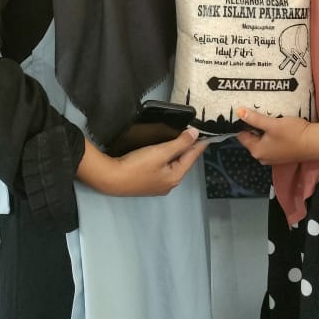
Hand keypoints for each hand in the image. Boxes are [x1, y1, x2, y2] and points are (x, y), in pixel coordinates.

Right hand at [77, 128, 206, 195]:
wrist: (111, 179)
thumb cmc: (137, 165)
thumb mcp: (161, 152)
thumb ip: (179, 143)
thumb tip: (196, 134)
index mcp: (175, 177)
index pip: (192, 157)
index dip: (199, 144)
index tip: (207, 134)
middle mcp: (169, 183)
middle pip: (183, 162)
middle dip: (189, 148)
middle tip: (195, 134)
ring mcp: (157, 185)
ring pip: (173, 165)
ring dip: (177, 153)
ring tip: (182, 139)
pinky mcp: (147, 182)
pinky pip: (164, 167)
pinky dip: (167, 158)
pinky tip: (165, 151)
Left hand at [235, 109, 318, 164]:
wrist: (314, 143)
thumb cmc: (292, 133)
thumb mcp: (272, 124)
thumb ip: (254, 119)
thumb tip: (238, 111)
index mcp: (256, 151)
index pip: (242, 136)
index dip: (244, 124)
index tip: (247, 112)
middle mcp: (262, 157)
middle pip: (252, 139)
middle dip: (254, 127)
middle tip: (258, 112)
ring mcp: (273, 158)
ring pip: (263, 141)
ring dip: (264, 131)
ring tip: (267, 117)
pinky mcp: (282, 155)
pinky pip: (271, 144)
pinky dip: (272, 136)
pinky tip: (277, 126)